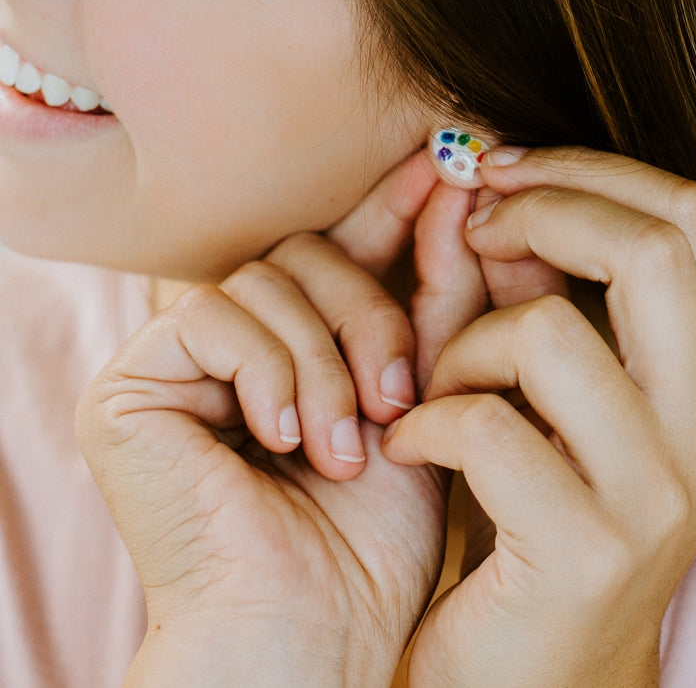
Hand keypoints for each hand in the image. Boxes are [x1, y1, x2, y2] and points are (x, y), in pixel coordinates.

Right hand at [75, 153, 464, 685]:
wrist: (312, 637)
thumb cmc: (374, 536)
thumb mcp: (424, 393)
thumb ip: (438, 293)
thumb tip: (453, 182)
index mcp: (291, 342)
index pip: (337, 247)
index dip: (390, 210)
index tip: (447, 169)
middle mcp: (228, 343)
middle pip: (305, 255)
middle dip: (368, 317)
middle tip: (399, 399)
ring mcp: (175, 362)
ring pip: (265, 282)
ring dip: (323, 362)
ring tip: (345, 449)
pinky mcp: (130, 387)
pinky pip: (213, 318)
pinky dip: (267, 374)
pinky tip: (282, 440)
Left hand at [384, 146, 695, 687]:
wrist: (530, 679)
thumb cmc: (527, 513)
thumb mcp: (532, 384)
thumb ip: (512, 285)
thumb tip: (470, 182)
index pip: (684, 217)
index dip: (583, 168)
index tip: (499, 172)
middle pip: (651, 246)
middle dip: (540, 210)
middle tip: (473, 231)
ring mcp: (661, 494)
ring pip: (549, 333)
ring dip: (463, 343)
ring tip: (439, 385)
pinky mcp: (587, 549)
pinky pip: (484, 424)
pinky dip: (426, 419)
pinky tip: (413, 445)